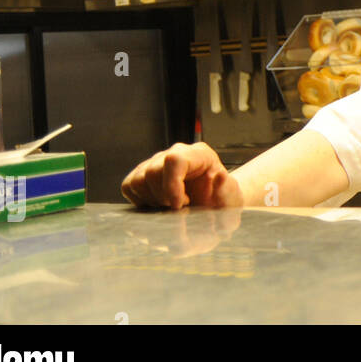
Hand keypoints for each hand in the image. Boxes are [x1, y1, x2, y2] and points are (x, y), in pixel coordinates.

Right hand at [121, 142, 243, 208]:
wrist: (215, 204)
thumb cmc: (223, 201)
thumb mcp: (231, 199)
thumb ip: (227, 190)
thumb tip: (218, 177)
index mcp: (200, 155)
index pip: (174, 160)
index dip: (171, 186)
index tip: (179, 206)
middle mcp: (176, 153)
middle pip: (152, 172)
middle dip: (163, 198)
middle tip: (180, 208)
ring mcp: (158, 162)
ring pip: (138, 180)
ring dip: (152, 200)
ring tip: (171, 206)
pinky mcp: (144, 174)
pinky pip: (129, 186)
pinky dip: (140, 201)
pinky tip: (158, 205)